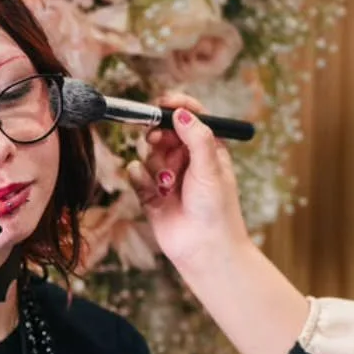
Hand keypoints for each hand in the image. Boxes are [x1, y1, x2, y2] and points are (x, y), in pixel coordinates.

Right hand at [128, 91, 250, 270]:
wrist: (205, 250)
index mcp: (208, 148)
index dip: (176, 106)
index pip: (191, 116)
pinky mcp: (151, 193)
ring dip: (153, 162)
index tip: (162, 103)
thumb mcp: (211, 168)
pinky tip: (154, 191)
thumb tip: (181, 111)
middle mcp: (187, 159)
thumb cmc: (217, 210)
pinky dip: (140, 178)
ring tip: (167, 182)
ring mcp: (168, 176)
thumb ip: (197, 137)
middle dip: (158, 133)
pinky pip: (136, 174)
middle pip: (164, 130)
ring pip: (148, 152)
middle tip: (155, 139)